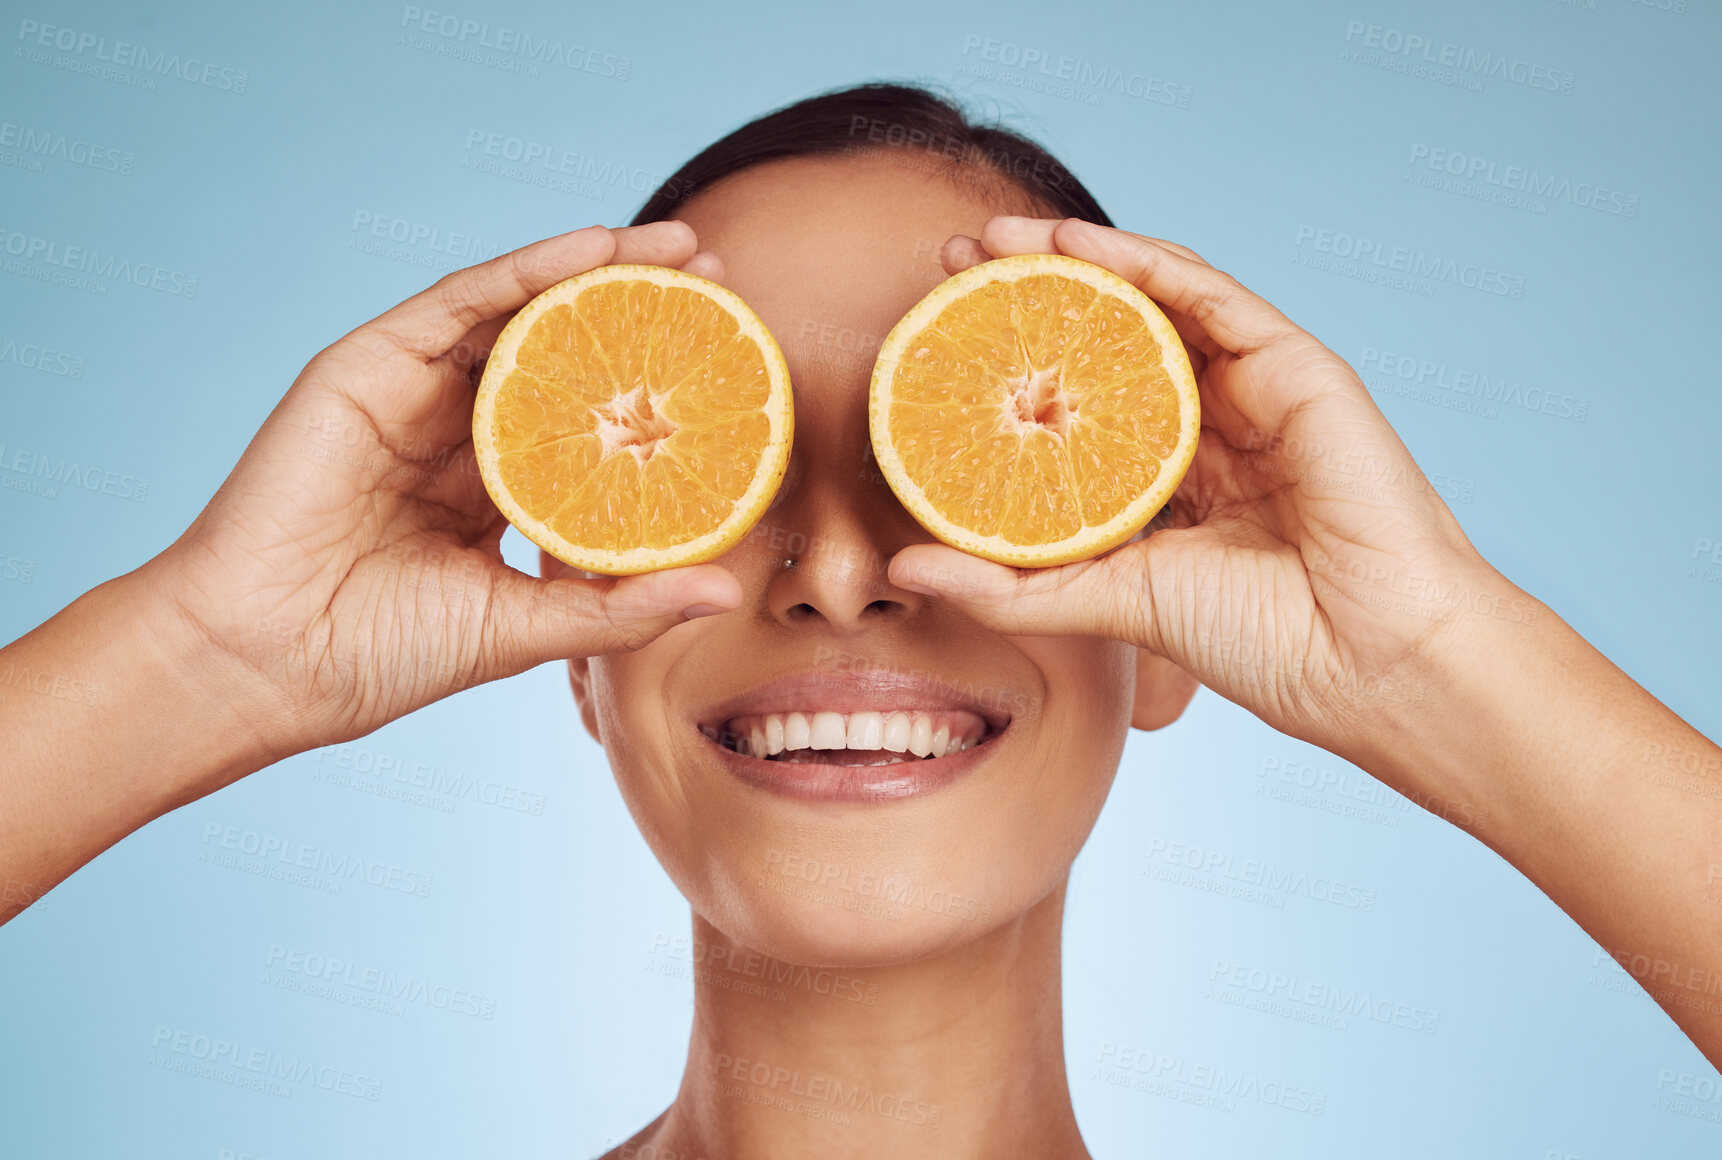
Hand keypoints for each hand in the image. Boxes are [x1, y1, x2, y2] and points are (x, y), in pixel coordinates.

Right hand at [143, 222, 741, 758]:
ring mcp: (413, 392)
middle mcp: (459, 431)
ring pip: (519, 313)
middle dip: (643, 315)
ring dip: (601, 274)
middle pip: (564, 354)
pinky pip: (461, 301)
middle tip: (721, 276)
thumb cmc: (384, 653)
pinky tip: (596, 247)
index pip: (590, 422)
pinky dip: (529, 269)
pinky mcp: (371, 365)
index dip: (657, 390)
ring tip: (680, 251)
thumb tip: (723, 594)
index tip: (731, 366)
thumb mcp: (525, 626)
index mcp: (494, 490)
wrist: (268, 661)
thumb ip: (620, 607)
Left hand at [889, 216, 1524, 757]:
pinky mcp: (1295, 366)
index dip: (1007, 363)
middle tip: (945, 263)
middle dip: (1022, 295)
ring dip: (1068, 259)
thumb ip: (1010, 586)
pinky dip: (1139, 261)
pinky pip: (1207, 294)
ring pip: (1150, 301)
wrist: (1371, 660)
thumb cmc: (1261, 642)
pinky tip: (1074, 242)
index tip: (933, 341)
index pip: (1078, 399)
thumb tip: (905, 568)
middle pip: (1104, 337)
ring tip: (990, 238)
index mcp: (1171, 477)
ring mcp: (1254, 388)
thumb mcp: (1108, 602)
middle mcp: (1209, 423)